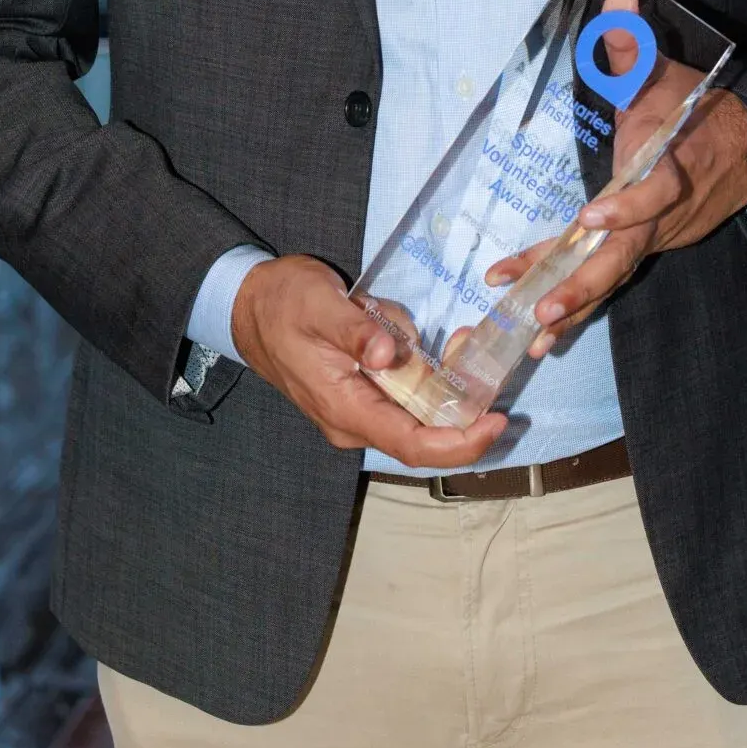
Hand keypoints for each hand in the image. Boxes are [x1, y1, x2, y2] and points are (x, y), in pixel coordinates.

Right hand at [231, 254, 506, 468]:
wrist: (251, 305)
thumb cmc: (284, 302)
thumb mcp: (321, 305)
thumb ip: (355, 331)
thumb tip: (389, 356)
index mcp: (344, 408)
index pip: (411, 445)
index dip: (459, 443)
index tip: (496, 422)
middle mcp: (354, 421)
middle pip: (422, 435)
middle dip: (462, 407)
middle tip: (486, 366)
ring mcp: (359, 410)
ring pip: (418, 412)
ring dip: (448, 386)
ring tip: (463, 343)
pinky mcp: (364, 393)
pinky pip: (407, 395)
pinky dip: (431, 375)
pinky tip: (441, 346)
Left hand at [484, 0, 746, 356]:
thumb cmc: (696, 109)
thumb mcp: (666, 74)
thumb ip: (633, 43)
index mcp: (669, 167)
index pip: (653, 191)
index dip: (626, 205)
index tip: (590, 215)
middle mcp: (663, 213)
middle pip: (625, 255)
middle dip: (584, 285)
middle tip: (544, 309)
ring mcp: (655, 237)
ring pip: (614, 276)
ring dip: (575, 306)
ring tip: (534, 334)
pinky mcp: (645, 249)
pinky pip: (610, 278)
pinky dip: (580, 305)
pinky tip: (545, 334)